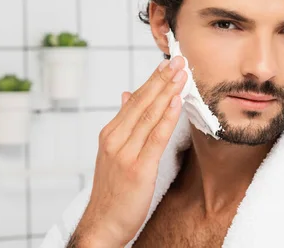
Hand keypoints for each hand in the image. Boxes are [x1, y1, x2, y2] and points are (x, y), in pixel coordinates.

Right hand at [73, 56, 186, 246]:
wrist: (101, 224)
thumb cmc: (111, 191)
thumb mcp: (112, 152)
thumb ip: (122, 123)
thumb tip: (124, 94)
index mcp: (110, 133)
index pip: (134, 100)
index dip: (152, 80)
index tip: (167, 64)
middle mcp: (115, 139)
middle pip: (141, 102)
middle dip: (162, 79)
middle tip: (178, 60)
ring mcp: (125, 153)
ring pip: (149, 115)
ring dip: (167, 92)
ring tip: (181, 74)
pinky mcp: (138, 168)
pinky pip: (155, 138)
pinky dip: (166, 117)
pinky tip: (175, 102)